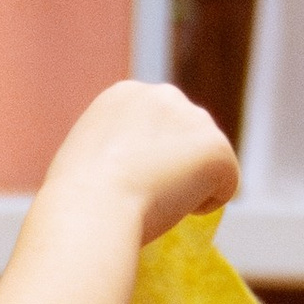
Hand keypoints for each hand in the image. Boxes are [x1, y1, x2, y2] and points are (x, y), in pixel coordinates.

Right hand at [51, 79, 239, 244]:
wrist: (92, 207)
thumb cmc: (77, 198)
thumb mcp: (85, 157)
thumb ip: (114, 150)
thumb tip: (131, 169)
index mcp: (124, 94)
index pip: (155, 126)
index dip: (146, 159)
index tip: (127, 182)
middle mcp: (163, 95)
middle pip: (186, 137)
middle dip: (176, 166)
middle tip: (145, 197)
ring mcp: (194, 118)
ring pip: (207, 160)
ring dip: (191, 184)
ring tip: (155, 202)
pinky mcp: (217, 148)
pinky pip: (226, 184)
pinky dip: (206, 204)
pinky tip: (173, 209)